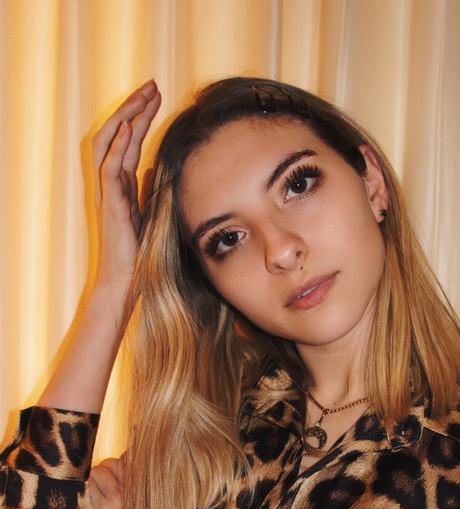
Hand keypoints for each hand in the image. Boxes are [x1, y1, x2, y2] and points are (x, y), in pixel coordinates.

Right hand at [92, 80, 161, 294]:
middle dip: (133, 108)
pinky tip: (129, 129)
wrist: (128, 280)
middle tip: (152, 85)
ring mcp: (109, 194)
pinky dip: (117, 148)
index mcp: (123, 183)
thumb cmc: (140, 250)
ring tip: (142, 97)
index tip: (158, 95)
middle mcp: (113, 184)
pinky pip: (109, 171)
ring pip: (109, 146)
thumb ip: (147, 189)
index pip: (128, 140)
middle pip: (116, 135)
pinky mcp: (112, 208)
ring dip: (126, 119)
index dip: (141, 116)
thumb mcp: (149, 212)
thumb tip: (151, 167)